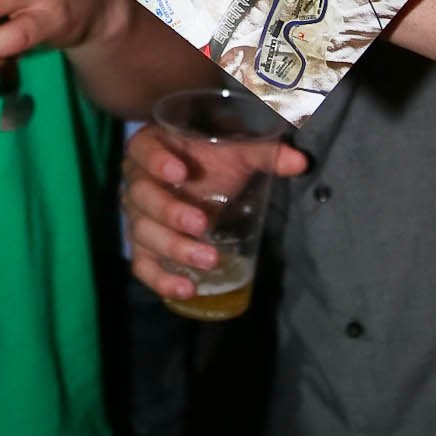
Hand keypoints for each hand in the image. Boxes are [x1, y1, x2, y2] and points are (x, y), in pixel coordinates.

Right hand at [122, 121, 307, 304]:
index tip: (181, 173)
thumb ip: (265, 154)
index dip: (156, 162)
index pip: (143, 150)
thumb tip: (300, 161)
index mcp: (150, 147)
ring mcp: (136, 216)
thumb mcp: (236, 152)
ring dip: (174, 248)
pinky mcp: (143, 246)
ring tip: (210, 260)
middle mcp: (136, 181)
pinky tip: (187, 288)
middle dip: (171, 213)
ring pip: (143, 233)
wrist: (200, 178)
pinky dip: (161, 279)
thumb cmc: (212, 159)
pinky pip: (142, 265)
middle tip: (203, 225)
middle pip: (142, 197)